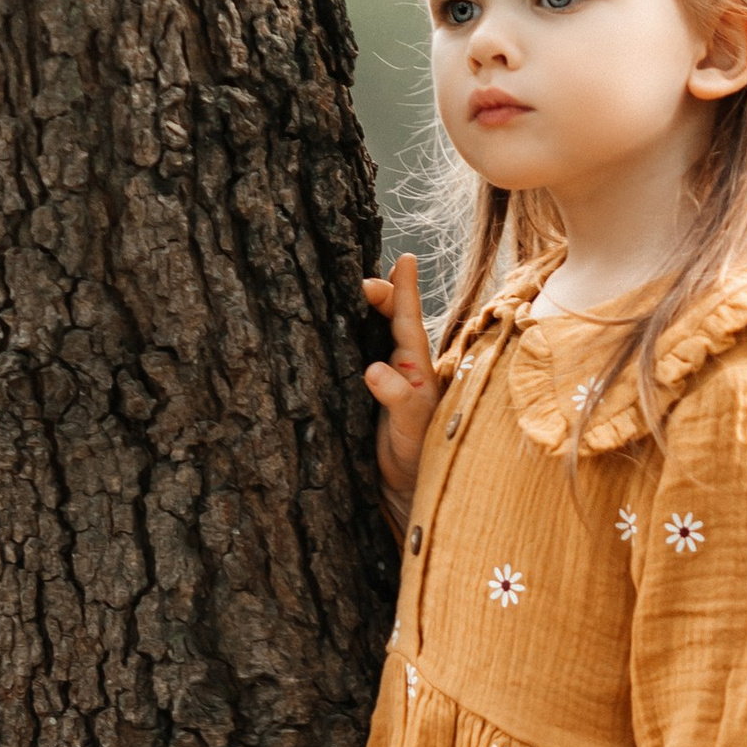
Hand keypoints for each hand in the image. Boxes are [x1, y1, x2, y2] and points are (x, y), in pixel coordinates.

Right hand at [362, 254, 439, 518]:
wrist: (405, 487)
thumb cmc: (416, 455)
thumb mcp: (411, 428)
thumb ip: (397, 398)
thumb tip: (374, 368)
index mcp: (417, 367)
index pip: (409, 320)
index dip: (405, 289)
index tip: (404, 259)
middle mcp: (401, 365)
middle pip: (389, 318)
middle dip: (378, 293)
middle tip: (361, 280)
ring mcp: (383, 376)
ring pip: (371, 332)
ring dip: (361, 309)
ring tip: (350, 285)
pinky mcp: (364, 391)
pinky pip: (355, 353)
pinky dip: (345, 335)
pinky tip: (329, 325)